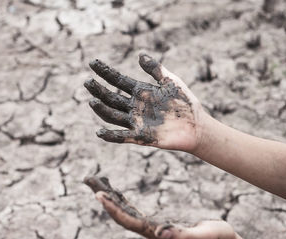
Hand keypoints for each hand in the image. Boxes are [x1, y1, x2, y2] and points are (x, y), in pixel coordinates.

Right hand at [84, 53, 204, 151]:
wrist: (197, 126)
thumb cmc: (185, 103)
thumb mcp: (171, 81)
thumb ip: (155, 69)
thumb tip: (140, 55)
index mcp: (140, 92)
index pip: (118, 80)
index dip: (105, 72)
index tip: (93, 63)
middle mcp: (135, 106)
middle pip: (111, 98)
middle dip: (99, 90)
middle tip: (87, 81)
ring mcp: (136, 122)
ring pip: (113, 115)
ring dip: (101, 110)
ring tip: (92, 101)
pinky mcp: (141, 137)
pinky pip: (123, 136)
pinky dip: (111, 136)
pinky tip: (99, 132)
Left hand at [84, 177, 235, 238]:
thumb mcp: (201, 236)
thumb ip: (180, 235)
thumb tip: (158, 232)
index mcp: (157, 235)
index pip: (129, 221)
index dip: (113, 209)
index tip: (99, 195)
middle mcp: (150, 232)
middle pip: (121, 215)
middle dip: (105, 200)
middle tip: (89, 181)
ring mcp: (151, 227)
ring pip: (125, 212)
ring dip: (110, 198)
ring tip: (96, 183)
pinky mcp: (156, 222)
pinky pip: (133, 210)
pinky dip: (121, 200)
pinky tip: (115, 193)